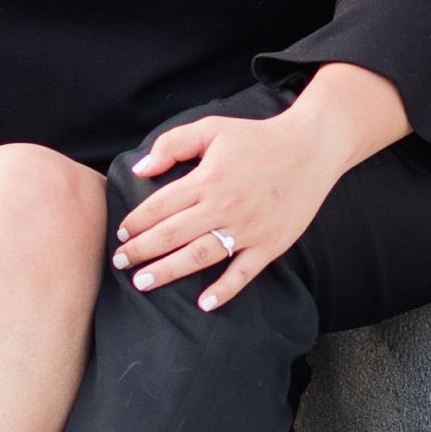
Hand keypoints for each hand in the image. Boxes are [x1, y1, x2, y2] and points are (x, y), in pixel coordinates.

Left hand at [112, 67, 408, 311]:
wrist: (310, 148)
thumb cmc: (257, 137)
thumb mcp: (212, 128)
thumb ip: (173, 144)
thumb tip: (141, 169)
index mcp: (207, 179)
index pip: (160, 206)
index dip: (136, 222)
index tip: (120, 234)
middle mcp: (223, 206)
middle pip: (172, 235)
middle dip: (141, 250)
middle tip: (120, 263)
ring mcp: (247, 229)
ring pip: (199, 257)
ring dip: (168, 272)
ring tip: (143, 283)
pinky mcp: (270, 244)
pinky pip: (243, 272)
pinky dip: (224, 290)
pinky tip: (204, 304)